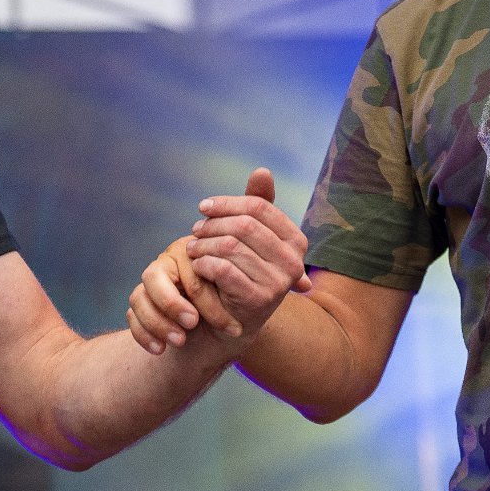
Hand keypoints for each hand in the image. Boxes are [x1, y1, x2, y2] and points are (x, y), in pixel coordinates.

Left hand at [126, 168, 310, 352]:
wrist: (237, 319)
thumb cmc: (244, 270)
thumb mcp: (253, 238)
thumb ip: (258, 205)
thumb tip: (262, 171)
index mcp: (297, 240)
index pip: (259, 207)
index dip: (227, 203)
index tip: (203, 207)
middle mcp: (294, 261)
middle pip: (244, 225)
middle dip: (213, 224)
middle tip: (195, 229)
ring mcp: (278, 283)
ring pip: (230, 246)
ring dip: (204, 244)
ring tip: (192, 247)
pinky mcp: (258, 300)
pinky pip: (222, 269)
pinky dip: (204, 264)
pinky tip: (196, 265)